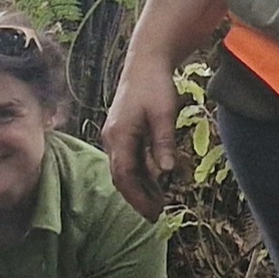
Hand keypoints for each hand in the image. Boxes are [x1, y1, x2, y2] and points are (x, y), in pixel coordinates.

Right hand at [103, 53, 185, 215]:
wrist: (145, 62)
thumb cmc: (155, 85)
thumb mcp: (164, 114)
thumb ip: (163, 143)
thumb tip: (166, 171)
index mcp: (120, 136)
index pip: (125, 175)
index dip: (138, 197)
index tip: (153, 213)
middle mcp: (112, 138)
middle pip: (121, 177)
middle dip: (137, 198)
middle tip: (155, 216)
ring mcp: (115, 135)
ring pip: (124, 170)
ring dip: (140, 187)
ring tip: (158, 202)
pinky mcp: (121, 132)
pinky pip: (128, 159)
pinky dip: (140, 174)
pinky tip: (154, 181)